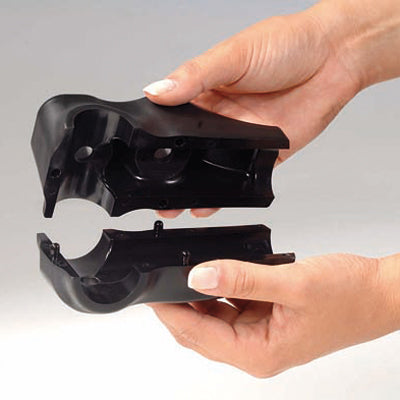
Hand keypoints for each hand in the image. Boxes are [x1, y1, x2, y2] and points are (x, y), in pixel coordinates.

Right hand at [143, 0, 399, 218]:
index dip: (156, 137)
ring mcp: (243, 136)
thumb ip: (195, 76)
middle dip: (172, 171)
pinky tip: (213, 202)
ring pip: (213, 166)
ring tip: (177, 204)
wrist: (336, 56)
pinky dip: (228, 191)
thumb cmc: (287, 44)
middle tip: (154, 191)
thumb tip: (156, 90)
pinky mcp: (266, 151)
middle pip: (190, 149)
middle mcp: (222, 116)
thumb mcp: (234, 54)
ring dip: (197, 185)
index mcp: (208, 90)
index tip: (139, 156)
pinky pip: (243, 176)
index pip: (173, 117)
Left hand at [150, 254, 399, 376]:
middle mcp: (256, 349)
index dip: (170, 312)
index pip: (198, 335)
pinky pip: (231, 307)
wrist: (379, 293)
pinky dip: (219, 292)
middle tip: (161, 279)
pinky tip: (213, 275)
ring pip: (214, 318)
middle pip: (201, 330)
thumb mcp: (292, 284)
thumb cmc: (349, 297)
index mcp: (258, 353)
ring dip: (198, 298)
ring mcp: (260, 334)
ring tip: (183, 273)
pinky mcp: (266, 318)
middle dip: (178, 306)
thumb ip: (242, 280)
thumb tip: (199, 276)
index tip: (151, 293)